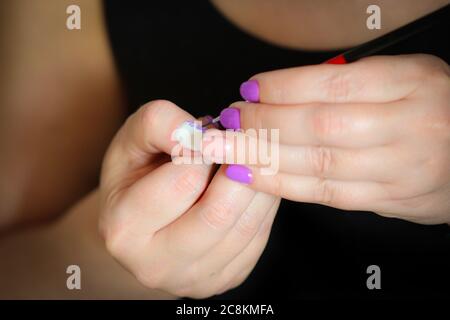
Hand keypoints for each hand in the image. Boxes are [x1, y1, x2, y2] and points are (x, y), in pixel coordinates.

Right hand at [99, 100, 278, 297]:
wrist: (142, 221)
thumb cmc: (136, 175)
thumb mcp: (133, 138)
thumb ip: (159, 123)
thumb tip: (204, 133)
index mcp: (124, 230)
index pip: (184, 181)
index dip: (205, 148)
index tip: (210, 133)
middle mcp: (156, 265)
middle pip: (219, 213)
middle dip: (239, 168)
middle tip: (242, 142)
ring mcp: (195, 279)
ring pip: (247, 226)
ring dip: (258, 183)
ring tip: (249, 158)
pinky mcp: (226, 278)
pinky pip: (259, 236)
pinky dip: (264, 203)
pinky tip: (253, 183)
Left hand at [204, 54, 449, 223]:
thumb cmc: (431, 108)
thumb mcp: (403, 76)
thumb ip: (349, 82)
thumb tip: (281, 92)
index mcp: (410, 83)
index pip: (334, 84)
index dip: (284, 87)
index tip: (250, 89)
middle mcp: (406, 126)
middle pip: (319, 126)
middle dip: (265, 123)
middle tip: (230, 120)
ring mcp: (397, 169)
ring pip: (318, 164)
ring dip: (264, 157)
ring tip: (228, 149)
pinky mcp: (386, 200)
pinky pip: (326, 195)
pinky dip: (284, 186)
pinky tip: (254, 176)